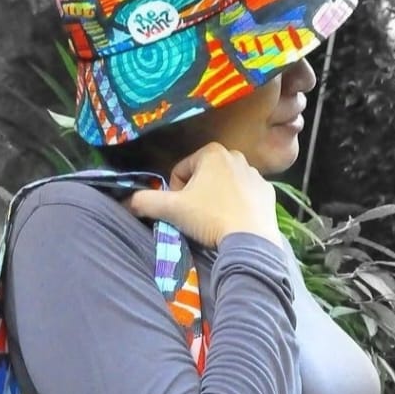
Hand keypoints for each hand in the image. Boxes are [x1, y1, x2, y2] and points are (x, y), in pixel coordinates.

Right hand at [124, 142, 281, 247]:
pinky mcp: (268, 192)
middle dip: (197, 194)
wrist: (251, 240)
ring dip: (216, 199)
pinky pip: (245, 196)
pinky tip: (234, 222)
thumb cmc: (210, 218)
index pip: (181, 170)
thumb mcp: (172, 210)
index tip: (180, 209)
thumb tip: (126, 201)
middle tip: (196, 217)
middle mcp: (236, 156)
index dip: (175, 191)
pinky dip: (237, 206)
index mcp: (212, 152)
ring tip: (215, 222)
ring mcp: (255, 174)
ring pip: (225, 185)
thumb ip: (146, 202)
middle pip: (204, 176)